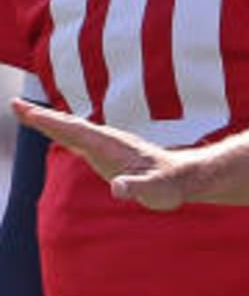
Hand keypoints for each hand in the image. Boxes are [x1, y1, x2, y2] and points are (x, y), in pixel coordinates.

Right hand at [10, 98, 186, 210]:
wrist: (183, 177)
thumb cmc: (170, 186)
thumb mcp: (156, 191)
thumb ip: (138, 188)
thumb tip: (118, 188)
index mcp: (114, 147)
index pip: (79, 133)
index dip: (54, 124)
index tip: (30, 114)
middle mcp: (108, 141)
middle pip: (70, 126)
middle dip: (42, 117)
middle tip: (14, 104)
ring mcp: (106, 146)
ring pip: (72, 129)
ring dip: (47, 120)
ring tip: (22, 110)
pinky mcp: (106, 153)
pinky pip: (77, 138)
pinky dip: (59, 130)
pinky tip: (48, 127)